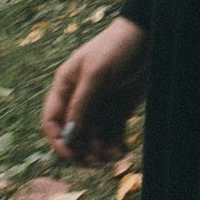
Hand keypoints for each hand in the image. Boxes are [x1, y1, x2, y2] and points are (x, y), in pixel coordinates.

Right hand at [43, 18, 146, 163]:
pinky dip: (116, 146)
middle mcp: (79, 100)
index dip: (58, 140)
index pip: (52, 121)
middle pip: (72, 135)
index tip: (71, 155)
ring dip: (100, 151)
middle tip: (95, 160)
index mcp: (65, 87)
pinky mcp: (118, 112)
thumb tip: (70, 133)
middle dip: (81, 150)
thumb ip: (82, 102)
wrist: (147, 38)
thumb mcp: (97, 72)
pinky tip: (123, 150)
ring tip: (113, 155)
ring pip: (92, 139)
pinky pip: (112, 136)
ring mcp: (99, 107)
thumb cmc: (116, 48)